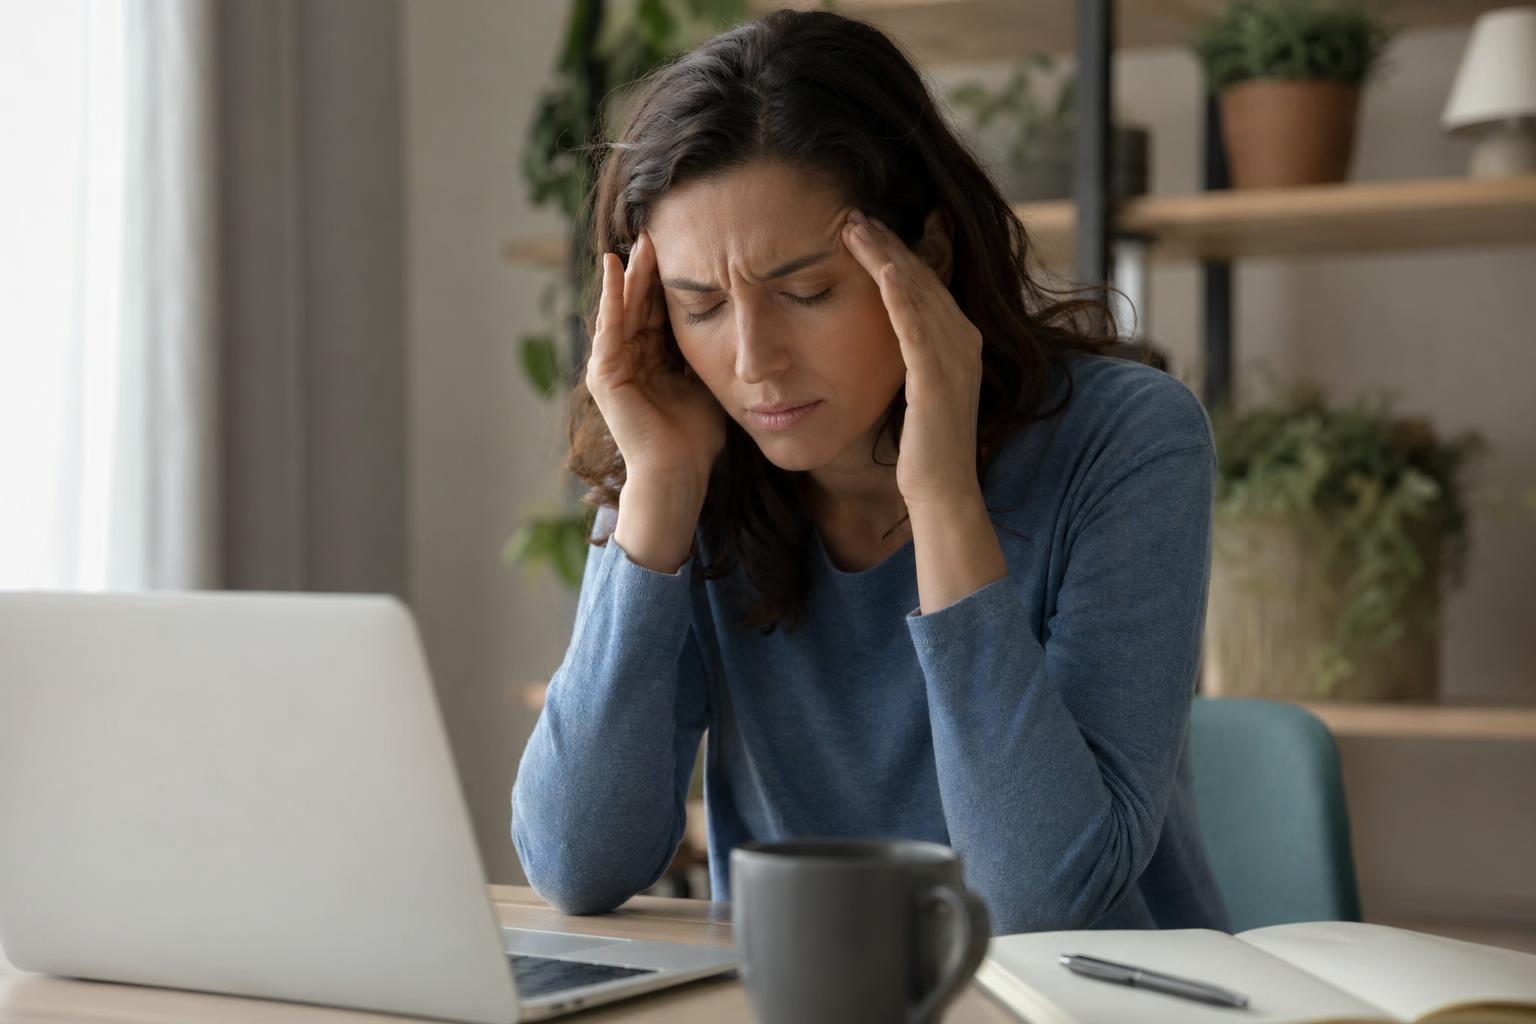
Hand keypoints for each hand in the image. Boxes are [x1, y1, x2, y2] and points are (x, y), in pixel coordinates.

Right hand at [587, 230, 726, 486]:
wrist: (678, 473)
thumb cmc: (696, 437)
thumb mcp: (706, 379)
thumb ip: (708, 352)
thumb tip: (733, 319)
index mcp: (650, 360)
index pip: (658, 310)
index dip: (668, 279)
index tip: (683, 246)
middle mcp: (627, 360)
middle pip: (638, 304)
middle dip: (646, 269)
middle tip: (656, 231)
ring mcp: (611, 367)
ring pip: (622, 309)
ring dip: (629, 274)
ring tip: (639, 241)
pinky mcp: (603, 375)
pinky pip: (609, 327)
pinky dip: (612, 296)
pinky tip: (616, 267)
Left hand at [841, 210, 983, 509]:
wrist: (944, 494)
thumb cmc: (925, 451)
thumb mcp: (918, 393)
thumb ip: (911, 361)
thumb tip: (883, 343)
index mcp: (960, 343)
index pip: (925, 284)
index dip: (895, 253)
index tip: (863, 227)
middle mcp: (964, 342)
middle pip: (922, 278)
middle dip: (888, 242)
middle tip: (853, 212)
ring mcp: (954, 358)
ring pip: (917, 292)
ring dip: (887, 255)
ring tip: (855, 225)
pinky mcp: (937, 378)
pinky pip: (917, 328)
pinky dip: (900, 295)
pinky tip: (883, 268)